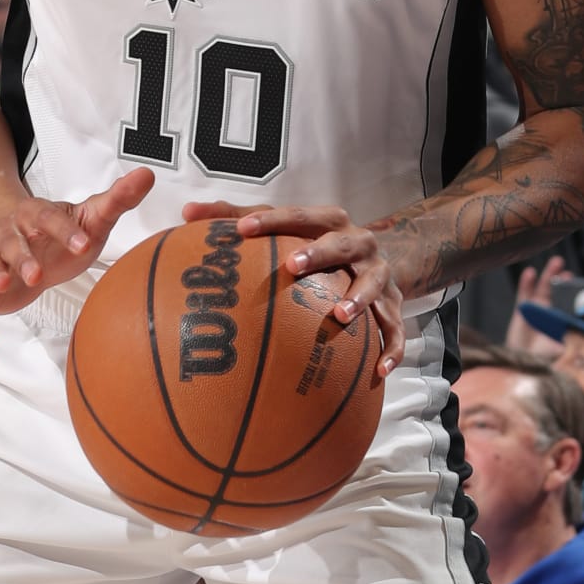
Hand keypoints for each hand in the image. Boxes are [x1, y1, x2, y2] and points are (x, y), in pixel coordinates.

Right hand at [0, 168, 156, 338]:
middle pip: (16, 245)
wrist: (26, 240)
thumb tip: (148, 175)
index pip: (53, 220)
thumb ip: (118, 198)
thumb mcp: (92, 215)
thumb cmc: (64, 231)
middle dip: (25, 259)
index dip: (66, 231)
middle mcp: (11, 235)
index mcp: (38, 215)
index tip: (83, 243)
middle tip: (38, 274)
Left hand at [180, 200, 403, 373]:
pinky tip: (380, 370)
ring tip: (341, 315)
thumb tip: (187, 213)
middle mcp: (358, 244)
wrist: (383, 257)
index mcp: (328, 222)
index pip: (298, 216)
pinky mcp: (394, 305)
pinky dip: (392, 348)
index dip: (271, 220)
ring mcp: (378, 274)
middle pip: (341, 243)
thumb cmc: (318, 244)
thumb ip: (236, 217)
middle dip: (318, 253)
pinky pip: (396, 329)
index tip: (243, 229)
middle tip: (293, 266)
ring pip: (373, 284)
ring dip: (359, 298)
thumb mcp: (286, 227)